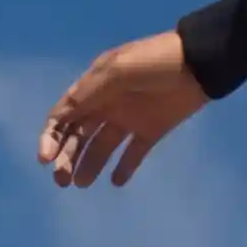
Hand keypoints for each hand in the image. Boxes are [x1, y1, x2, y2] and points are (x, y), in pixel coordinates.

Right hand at [40, 30, 205, 190]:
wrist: (200, 63)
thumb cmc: (154, 62)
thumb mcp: (118, 70)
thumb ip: (89, 93)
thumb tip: (60, 117)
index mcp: (94, 87)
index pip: (63, 116)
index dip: (51, 137)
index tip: (46, 160)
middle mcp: (107, 104)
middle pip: (79, 135)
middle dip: (67, 157)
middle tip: (63, 181)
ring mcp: (129, 118)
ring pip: (101, 146)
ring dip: (89, 164)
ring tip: (84, 183)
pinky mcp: (151, 130)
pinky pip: (132, 153)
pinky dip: (124, 168)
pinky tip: (116, 182)